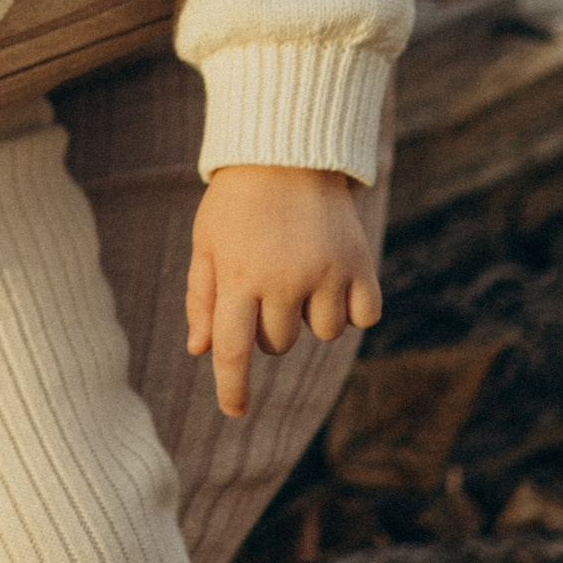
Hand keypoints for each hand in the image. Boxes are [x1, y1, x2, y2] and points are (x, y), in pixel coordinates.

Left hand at [186, 166, 381, 420]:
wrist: (289, 151)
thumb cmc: (238, 202)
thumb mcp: (207, 241)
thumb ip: (202, 296)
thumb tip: (200, 351)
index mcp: (239, 277)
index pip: (233, 350)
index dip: (232, 388)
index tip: (235, 411)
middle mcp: (283, 279)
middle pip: (279, 343)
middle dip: (270, 326)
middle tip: (267, 283)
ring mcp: (326, 272)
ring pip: (322, 333)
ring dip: (312, 316)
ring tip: (303, 272)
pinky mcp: (359, 263)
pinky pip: (363, 317)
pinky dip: (353, 308)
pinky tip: (338, 279)